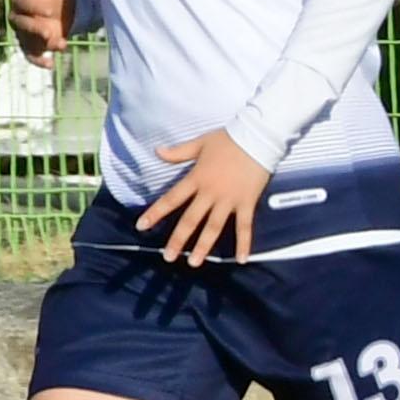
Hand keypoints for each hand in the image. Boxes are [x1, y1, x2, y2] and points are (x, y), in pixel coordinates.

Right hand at [11, 0, 73, 67]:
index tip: (49, 9)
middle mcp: (18, 16)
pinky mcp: (32, 45)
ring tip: (61, 44)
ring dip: (41, 45)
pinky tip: (50, 64)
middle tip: (51, 31)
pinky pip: (31, 55)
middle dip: (36, 28)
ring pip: (27, 41)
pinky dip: (39, 61)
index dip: (33, 5)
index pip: (21, 2)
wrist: (67, 4)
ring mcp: (24, 33)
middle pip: (21, 24)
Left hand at [137, 131, 271, 266]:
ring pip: (214, 227)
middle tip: (168, 257)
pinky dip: (244, 243)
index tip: (141, 226)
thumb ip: (178, 152)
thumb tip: (157, 151)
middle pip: (190, 220)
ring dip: (204, 246)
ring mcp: (229, 200)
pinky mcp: (246, 203)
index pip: (171, 199)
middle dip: (178, 239)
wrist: (257, 137)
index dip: (156, 213)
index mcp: (196, 178)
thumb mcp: (200, 143)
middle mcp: (210, 192)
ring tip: (194, 262)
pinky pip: (244, 226)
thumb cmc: (228, 139)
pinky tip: (241, 259)